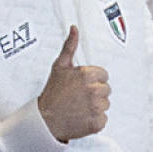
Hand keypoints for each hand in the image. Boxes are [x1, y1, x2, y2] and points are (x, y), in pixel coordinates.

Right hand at [34, 26, 108, 143]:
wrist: (46, 119)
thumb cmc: (53, 92)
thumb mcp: (60, 66)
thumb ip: (70, 46)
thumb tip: (74, 29)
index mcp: (87, 75)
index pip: (104, 75)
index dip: (93, 79)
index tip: (81, 85)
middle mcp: (94, 90)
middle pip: (106, 89)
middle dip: (95, 92)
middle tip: (79, 97)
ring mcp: (96, 107)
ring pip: (105, 104)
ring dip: (95, 106)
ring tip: (79, 107)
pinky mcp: (97, 123)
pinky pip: (103, 118)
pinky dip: (94, 120)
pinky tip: (82, 117)